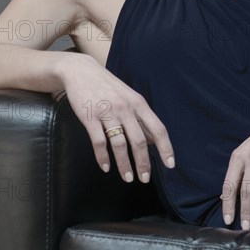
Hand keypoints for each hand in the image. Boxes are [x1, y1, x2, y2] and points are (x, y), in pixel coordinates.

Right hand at [57, 54, 174, 182]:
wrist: (80, 71)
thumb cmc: (107, 85)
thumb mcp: (128, 96)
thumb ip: (140, 116)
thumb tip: (151, 140)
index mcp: (138, 103)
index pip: (157, 128)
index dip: (165, 148)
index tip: (169, 165)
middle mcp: (125, 108)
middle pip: (139, 141)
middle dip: (143, 163)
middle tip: (144, 179)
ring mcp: (107, 112)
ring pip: (119, 144)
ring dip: (124, 164)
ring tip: (128, 178)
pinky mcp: (90, 117)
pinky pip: (99, 142)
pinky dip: (103, 157)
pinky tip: (106, 167)